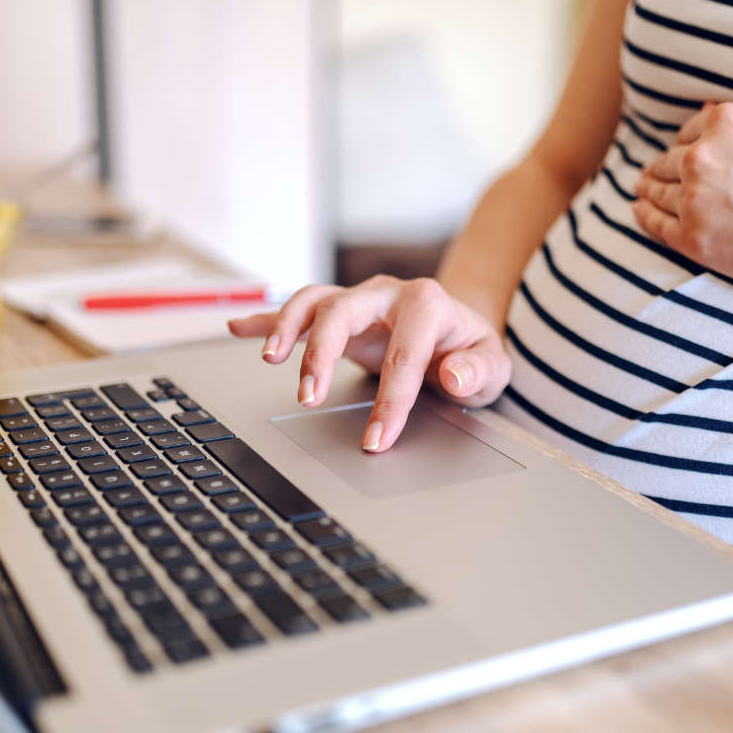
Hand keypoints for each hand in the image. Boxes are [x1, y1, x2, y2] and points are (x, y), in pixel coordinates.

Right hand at [227, 275, 510, 451]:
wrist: (458, 330)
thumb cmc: (469, 351)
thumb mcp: (493, 365)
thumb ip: (479, 371)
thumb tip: (456, 376)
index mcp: (428, 304)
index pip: (405, 353)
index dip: (391, 399)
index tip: (378, 438)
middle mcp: (387, 294)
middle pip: (343, 311)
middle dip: (321, 353)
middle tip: (309, 397)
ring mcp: (358, 300)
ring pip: (314, 301)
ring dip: (288, 329)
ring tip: (270, 360)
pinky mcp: (337, 312)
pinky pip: (296, 310)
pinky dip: (266, 319)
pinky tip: (239, 328)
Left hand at [632, 102, 732, 299]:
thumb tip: (707, 112)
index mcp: (726, 122)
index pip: (691, 131)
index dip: (689, 144)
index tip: (685, 153)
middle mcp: (701, 157)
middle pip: (670, 160)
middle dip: (666, 167)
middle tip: (653, 173)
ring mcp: (693, 200)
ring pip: (658, 190)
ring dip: (649, 189)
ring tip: (642, 190)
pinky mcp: (692, 239)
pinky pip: (655, 224)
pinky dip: (644, 215)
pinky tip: (639, 210)